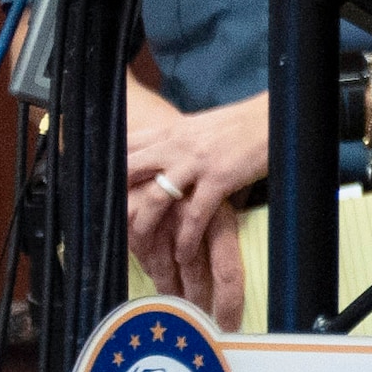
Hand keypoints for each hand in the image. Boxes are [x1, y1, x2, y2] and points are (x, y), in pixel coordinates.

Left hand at [124, 95, 271, 330]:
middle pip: (129, 171)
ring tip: (143, 247)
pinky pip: (195, 213)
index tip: (94, 186)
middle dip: (116, 198)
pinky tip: (182, 254)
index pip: (126, 145)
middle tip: (107, 223)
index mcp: (171, 130)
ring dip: (146, 225)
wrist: (277, 117)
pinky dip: (186, 237)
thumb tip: (164, 161)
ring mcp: (196, 162)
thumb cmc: (243, 125)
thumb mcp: (202, 127)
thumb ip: (180, 142)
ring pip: (156, 196)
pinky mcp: (218, 178)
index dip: (107, 165)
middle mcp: (176, 144)